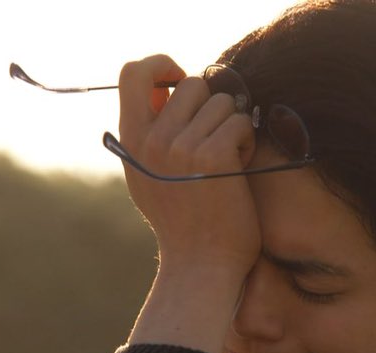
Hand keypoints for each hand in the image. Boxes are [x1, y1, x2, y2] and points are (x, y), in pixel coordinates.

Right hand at [117, 55, 259, 352]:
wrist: (201, 264)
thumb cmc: (183, 222)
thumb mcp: (147, 176)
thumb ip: (150, 134)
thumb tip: (168, 88)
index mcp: (130, 139)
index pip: (133, 71)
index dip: (162, 65)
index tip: (181, 80)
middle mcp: (151, 139)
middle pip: (192, 83)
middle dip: (212, 106)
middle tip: (217, 139)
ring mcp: (181, 147)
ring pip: (222, 101)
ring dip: (232, 126)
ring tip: (227, 161)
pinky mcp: (214, 155)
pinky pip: (239, 122)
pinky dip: (245, 142)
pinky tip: (238, 169)